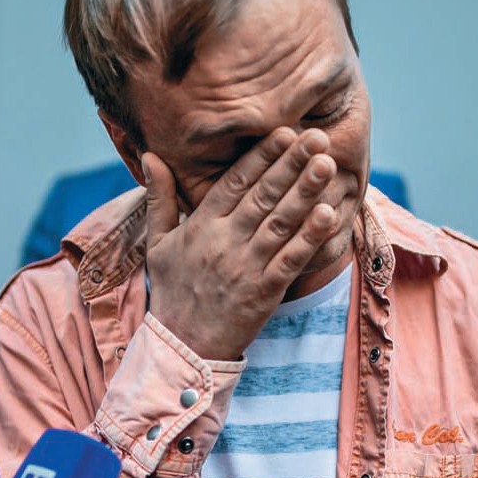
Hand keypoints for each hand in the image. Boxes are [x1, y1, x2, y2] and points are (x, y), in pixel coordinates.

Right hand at [141, 127, 340, 359]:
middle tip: (317, 137)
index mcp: (201, 226)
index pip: (235, 183)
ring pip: (280, 222)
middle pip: (263, 196)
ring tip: (327, 164)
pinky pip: (291, 260)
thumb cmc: (172, 291)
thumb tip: (149, 155)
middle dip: (291, 164)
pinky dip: (309, 237)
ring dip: (305, 191)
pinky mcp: (264, 292)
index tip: (284, 132)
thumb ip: (159, 197)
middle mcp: (224, 241)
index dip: (261, 156)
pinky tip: (328, 214)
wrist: (182, 345)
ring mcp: (246, 267)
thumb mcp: (158, 242)